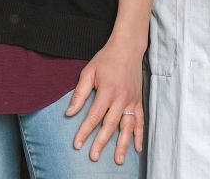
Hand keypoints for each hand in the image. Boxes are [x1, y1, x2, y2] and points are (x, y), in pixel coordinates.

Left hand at [66, 38, 145, 164]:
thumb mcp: (88, 72)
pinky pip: (140, 120)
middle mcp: (121, 97)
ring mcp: (132, 100)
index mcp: (107, 90)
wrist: (128, 48)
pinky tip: (137, 148)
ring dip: (123, 144)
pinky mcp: (139, 100)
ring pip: (128, 126)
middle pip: (110, 124)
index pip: (94, 116)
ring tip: (118, 160)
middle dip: (101, 142)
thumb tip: (69, 113)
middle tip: (94, 157)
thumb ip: (79, 93)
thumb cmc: (106, 59)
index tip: (77, 144)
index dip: (85, 131)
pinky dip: (139, 134)